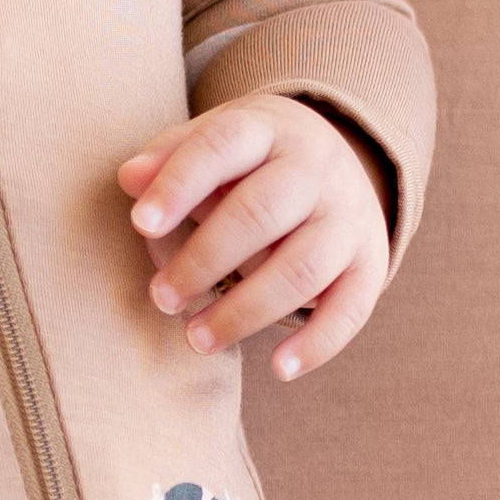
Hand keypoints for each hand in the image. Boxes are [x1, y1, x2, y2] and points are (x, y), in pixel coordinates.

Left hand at [116, 92, 388, 380]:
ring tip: (196, 338)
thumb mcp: (213, 142)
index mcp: (268, 130)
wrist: (342, 164)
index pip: (222, 146)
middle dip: (204, 259)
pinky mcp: (369, 263)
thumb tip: (130, 178)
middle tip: (162, 298)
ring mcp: (348, 217)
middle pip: (261, 211)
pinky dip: (318, 343)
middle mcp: (315, 168)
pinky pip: (352, 308)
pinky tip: (279, 369)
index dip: (181, 185)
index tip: (141, 224)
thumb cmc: (251, 163)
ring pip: (302, 267)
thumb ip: (170, 159)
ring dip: (245, 311)